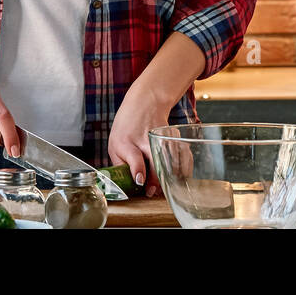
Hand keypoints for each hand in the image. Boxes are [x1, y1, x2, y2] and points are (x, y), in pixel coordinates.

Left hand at [108, 83, 173, 197]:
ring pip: (170, 161)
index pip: (134, 158)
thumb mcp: (114, 144)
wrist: (146, 102)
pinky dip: (181, 169)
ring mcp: (161, 138)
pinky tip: (175, 178)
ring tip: (162, 188)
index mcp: (126, 142)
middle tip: (152, 192)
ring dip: (168, 177)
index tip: (140, 182)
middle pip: (155, 161)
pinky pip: (181, 157)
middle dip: (155, 180)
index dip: (138, 172)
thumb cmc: (127, 126)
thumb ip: (120, 164)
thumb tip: (129, 184)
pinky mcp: (173, 138)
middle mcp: (144, 140)